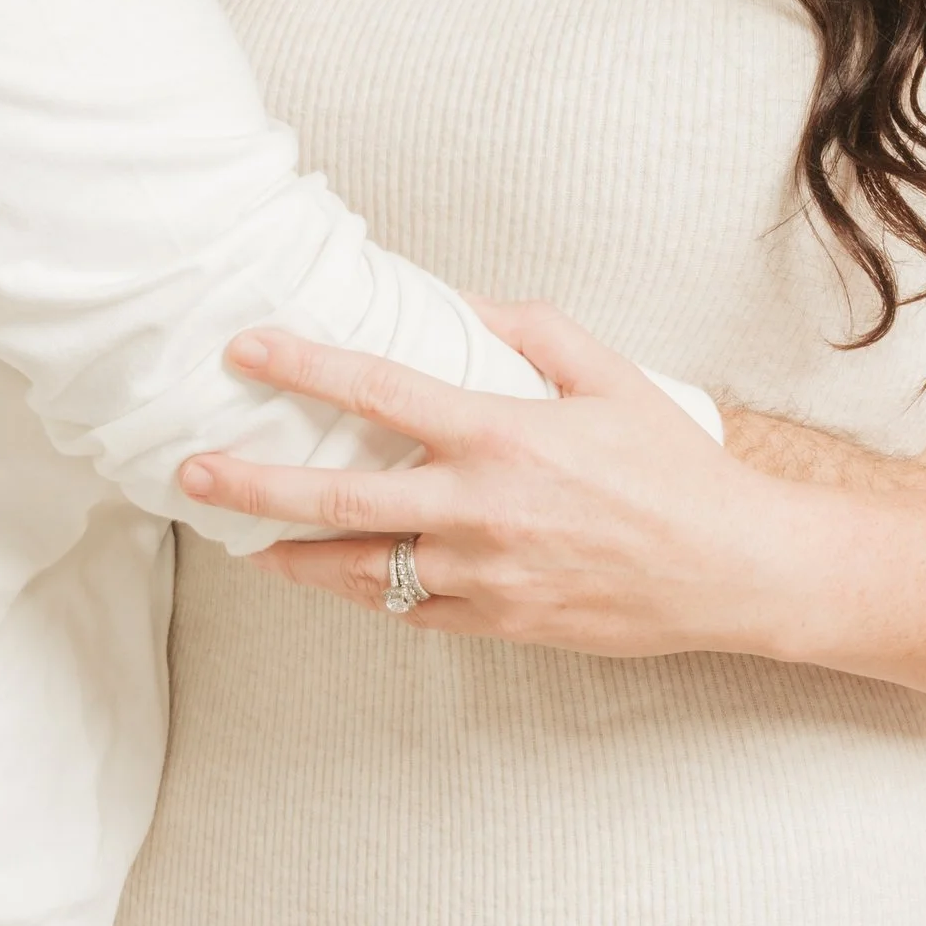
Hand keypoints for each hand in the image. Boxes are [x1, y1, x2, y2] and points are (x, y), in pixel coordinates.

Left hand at [182, 300, 796, 658]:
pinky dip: (363, 593)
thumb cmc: (674, 465)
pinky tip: (329, 576)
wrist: (733, 569)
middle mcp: (479, 509)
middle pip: (338, 496)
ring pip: (359, 569)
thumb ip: (530, 328)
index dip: (302, 365)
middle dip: (254, 482)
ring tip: (242, 537)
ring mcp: (483, 576)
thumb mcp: (609, 373)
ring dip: (291, 552)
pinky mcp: (496, 623)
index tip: (246, 348)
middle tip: (192, 471)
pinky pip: (407, 611)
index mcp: (502, 436)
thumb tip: (459, 302)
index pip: (378, 391)